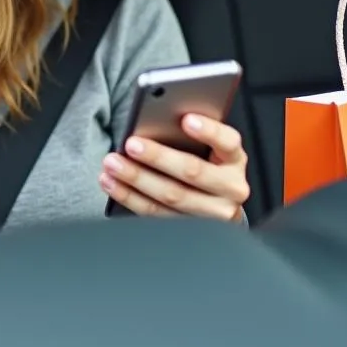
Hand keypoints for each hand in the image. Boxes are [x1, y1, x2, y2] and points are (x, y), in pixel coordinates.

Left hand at [99, 115, 248, 220]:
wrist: (216, 202)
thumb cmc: (204, 161)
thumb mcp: (206, 146)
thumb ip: (188, 133)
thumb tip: (156, 118)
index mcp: (234, 159)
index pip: (228, 141)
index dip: (209, 131)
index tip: (186, 119)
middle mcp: (231, 188)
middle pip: (193, 171)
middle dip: (158, 156)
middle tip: (130, 144)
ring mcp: (214, 213)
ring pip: (172, 196)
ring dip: (136, 178)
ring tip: (112, 163)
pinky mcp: (191, 229)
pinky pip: (156, 214)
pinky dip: (130, 197)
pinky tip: (112, 183)